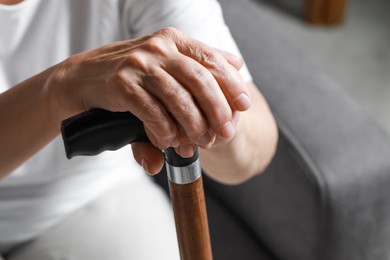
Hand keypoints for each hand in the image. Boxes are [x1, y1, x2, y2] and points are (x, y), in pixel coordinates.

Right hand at [49, 28, 250, 173]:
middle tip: (225, 132)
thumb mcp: (166, 62)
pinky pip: (152, 111)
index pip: (211, 59)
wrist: (83, 77)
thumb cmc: (133, 75)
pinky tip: (169, 141)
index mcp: (173, 39)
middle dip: (217, 109)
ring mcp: (138, 64)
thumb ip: (200, 63)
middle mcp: (158, 47)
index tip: (244, 105)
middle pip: (199, 79)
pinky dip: (165, 130)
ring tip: (199, 142)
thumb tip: (238, 62)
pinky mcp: (121, 84)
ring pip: (177, 97)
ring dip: (193, 124)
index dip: (231, 83)